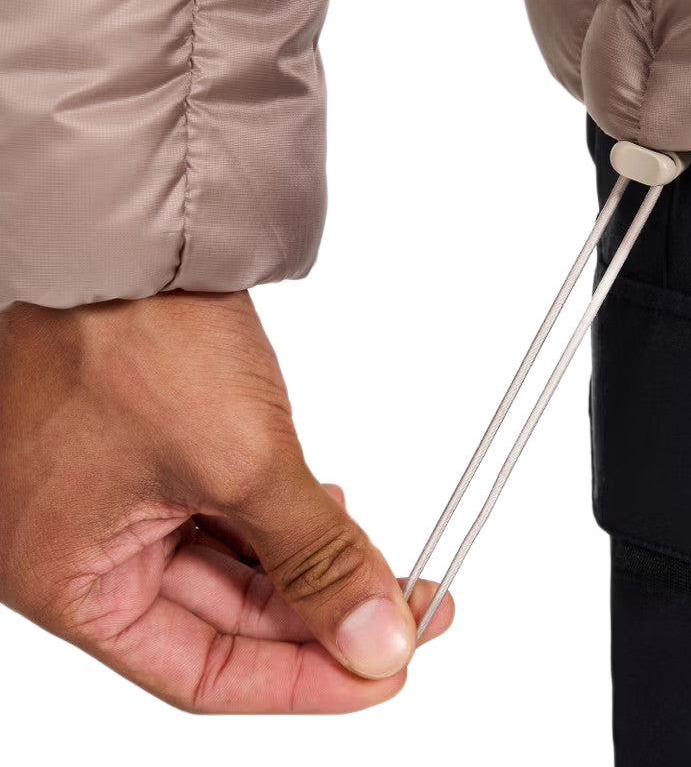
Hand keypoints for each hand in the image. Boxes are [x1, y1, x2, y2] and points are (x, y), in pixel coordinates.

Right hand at [0, 291, 452, 712]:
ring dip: (308, 564)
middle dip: (321, 614)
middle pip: (223, 618)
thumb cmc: (129, 332)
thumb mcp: (239, 463)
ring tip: (382, 561)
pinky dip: (283, 519)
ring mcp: (116, 496)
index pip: (201, 672)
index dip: (300, 681)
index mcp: (65, 577)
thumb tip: (375, 641)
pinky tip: (332, 509)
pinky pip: (225, 511)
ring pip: (232, 564)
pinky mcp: (153, 451)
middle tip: (407, 612)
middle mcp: (80, 546)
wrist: (120, 226)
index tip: (381, 669)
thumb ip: (314, 559)